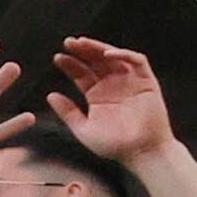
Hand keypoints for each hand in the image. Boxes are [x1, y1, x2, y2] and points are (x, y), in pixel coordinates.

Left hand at [45, 37, 177, 164]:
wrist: (142, 154)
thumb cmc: (114, 146)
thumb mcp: (84, 129)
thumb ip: (67, 112)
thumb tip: (49, 95)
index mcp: (97, 95)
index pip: (81, 73)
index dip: (70, 64)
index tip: (57, 58)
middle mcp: (112, 85)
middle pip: (96, 61)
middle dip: (82, 50)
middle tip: (68, 42)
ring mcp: (130, 82)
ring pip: (114, 56)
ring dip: (99, 47)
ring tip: (83, 43)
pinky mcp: (147, 82)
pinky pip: (138, 61)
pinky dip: (124, 54)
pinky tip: (108, 54)